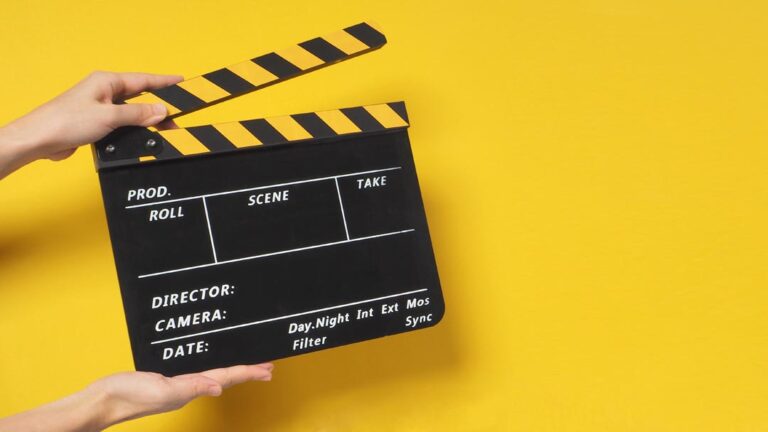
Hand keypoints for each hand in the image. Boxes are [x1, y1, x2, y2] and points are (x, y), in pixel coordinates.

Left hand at [0, 71, 181, 177]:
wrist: (41, 139)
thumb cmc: (67, 121)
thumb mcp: (109, 116)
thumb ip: (138, 114)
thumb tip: (161, 110)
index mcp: (107, 82)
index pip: (143, 80)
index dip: (164, 82)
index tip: (181, 82)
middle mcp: (104, 92)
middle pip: (140, 97)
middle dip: (160, 106)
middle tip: (178, 114)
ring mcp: (101, 107)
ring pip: (133, 112)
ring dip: (148, 120)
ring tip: (165, 128)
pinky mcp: (97, 123)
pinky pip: (123, 123)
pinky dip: (136, 129)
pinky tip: (144, 136)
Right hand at [92, 363, 273, 427]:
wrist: (102, 400)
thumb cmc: (127, 395)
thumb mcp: (161, 389)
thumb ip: (189, 387)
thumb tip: (218, 388)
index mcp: (189, 388)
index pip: (226, 377)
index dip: (248, 372)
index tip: (268, 369)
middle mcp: (187, 387)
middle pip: (225, 377)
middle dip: (248, 372)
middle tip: (268, 368)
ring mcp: (177, 383)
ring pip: (214, 374)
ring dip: (233, 370)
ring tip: (250, 367)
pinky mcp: (166, 378)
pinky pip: (197, 370)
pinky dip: (211, 366)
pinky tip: (213, 363)